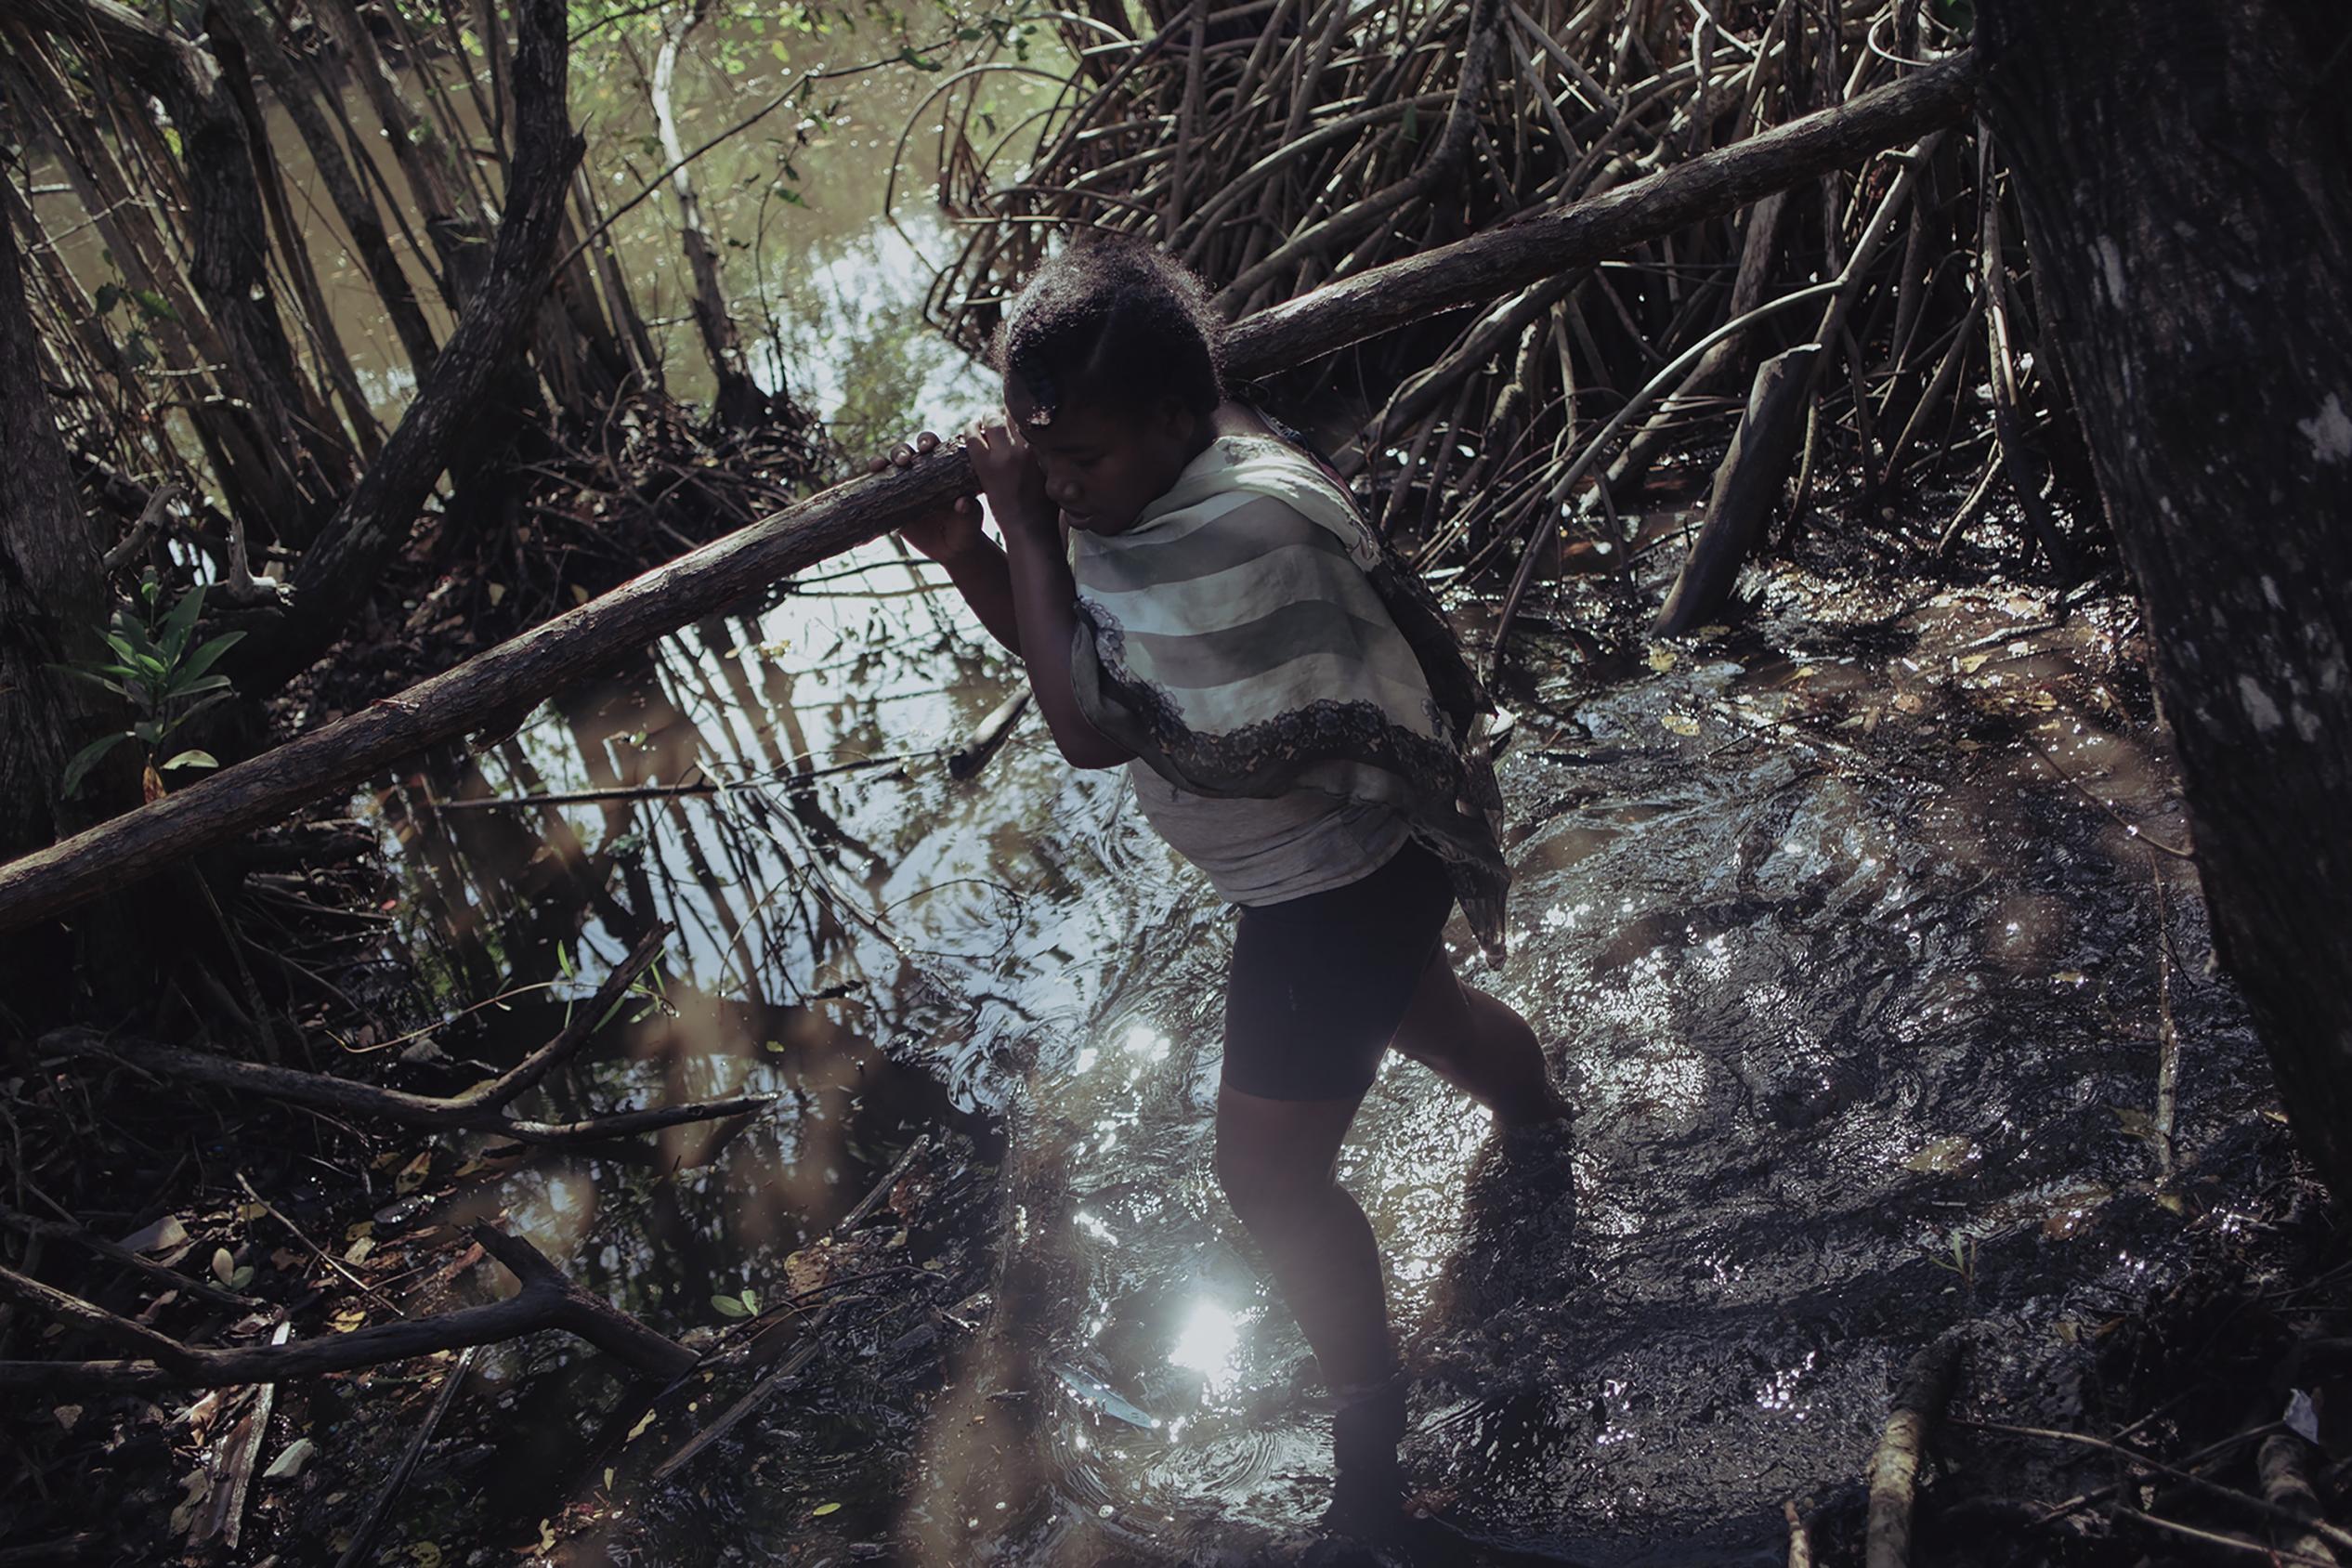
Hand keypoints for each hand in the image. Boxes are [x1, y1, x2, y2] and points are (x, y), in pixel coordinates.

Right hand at [869, 431, 982, 562]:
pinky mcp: (891, 501)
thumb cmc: (966, 528)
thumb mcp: (971, 520)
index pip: (933, 446)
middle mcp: (921, 472)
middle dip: (902, 450)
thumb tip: (963, 503)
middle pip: (907, 451)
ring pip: (890, 465)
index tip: (927, 446)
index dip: (927, 441)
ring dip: (883, 460)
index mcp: (942, 467)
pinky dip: (872, 477)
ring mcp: (904, 485)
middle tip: (905, 460)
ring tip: (882, 466)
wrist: (952, 549)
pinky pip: (878, 487)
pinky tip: (871, 474)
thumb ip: (970, 510)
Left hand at [964, 412, 1053, 538]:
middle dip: (1006, 412)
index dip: (1024, 412)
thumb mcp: (1057, 474)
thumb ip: (1051, 454)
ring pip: (993, 420)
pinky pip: (973, 437)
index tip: (1020, 412)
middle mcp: (1028, 447)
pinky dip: (971, 429)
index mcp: (1047, 447)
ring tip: (986, 419)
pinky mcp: (986, 466)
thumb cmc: (1047, 506)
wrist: (1031, 529)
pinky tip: (972, 428)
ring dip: (989, 417)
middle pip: (1014, 414)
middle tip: (1000, 415)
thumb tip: (1053, 439)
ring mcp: (1006, 455)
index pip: (1033, 417)